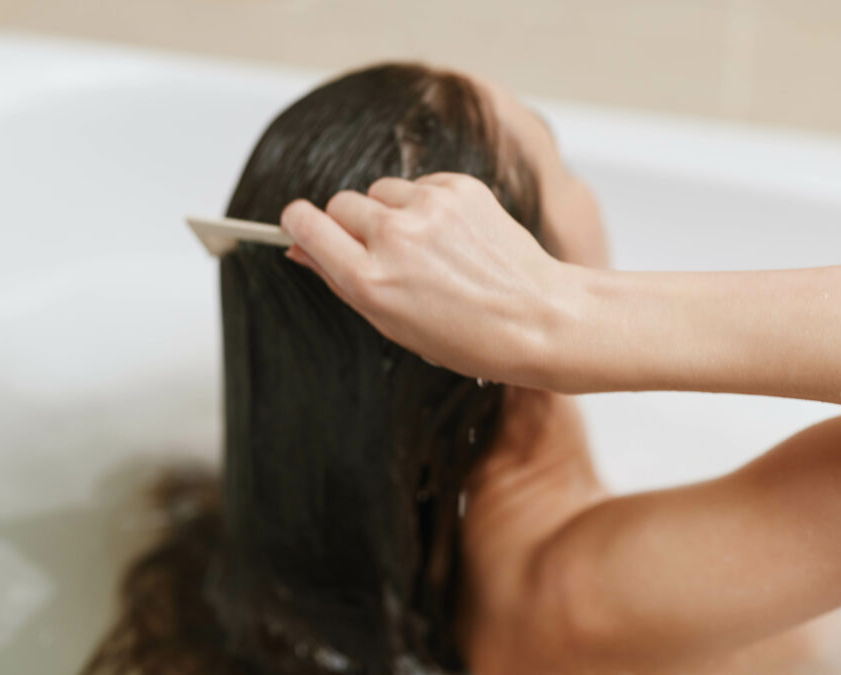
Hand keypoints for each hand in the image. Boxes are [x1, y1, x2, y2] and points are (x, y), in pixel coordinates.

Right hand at [280, 172, 587, 386]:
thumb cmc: (468, 336)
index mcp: (369, 279)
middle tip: (379, 254)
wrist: (541, 319)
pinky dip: (425, 206)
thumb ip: (340, 280)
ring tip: (423, 249)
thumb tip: (301, 247)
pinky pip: (419, 185)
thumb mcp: (391, 323)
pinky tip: (451, 238)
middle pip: (339, 203)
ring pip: (379, 191)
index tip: (302, 226)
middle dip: (348, 225)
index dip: (299, 223)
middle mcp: (394, 237)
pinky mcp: (460, 188)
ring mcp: (429, 207)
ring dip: (389, 212)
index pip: (305, 223)